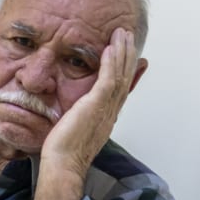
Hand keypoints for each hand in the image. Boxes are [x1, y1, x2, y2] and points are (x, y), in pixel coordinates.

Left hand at [39, 27, 138, 175]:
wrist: (63, 165)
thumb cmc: (63, 154)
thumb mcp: (74, 131)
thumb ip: (79, 119)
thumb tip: (75, 114)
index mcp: (106, 118)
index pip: (121, 90)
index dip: (129, 73)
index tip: (136, 59)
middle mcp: (111, 111)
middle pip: (125, 78)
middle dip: (128, 56)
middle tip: (129, 37)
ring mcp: (105, 107)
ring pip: (119, 74)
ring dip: (122, 52)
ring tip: (122, 34)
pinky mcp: (96, 104)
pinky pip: (107, 78)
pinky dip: (111, 62)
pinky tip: (110, 47)